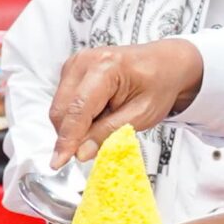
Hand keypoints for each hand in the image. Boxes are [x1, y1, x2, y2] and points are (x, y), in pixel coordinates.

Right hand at [48, 40, 205, 166]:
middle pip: (61, 110)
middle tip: (97, 143)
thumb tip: (81, 151)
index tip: (59, 161)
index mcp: (105, 67)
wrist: (165, 65)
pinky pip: (64, 103)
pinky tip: (99, 112)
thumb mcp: (141, 114)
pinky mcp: (72, 71)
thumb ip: (109, 133)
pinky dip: (77, 116)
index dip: (67, 139)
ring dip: (75, 125)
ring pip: (59, 108)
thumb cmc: (158, 83)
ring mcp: (75, 64)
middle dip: (72, 134)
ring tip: (105, 118)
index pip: (77, 110)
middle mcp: (85, 62)